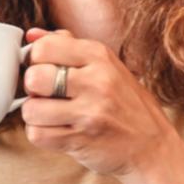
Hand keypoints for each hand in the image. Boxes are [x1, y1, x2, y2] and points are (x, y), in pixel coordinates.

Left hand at [19, 27, 183, 181]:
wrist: (152, 147)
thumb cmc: (126, 104)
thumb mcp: (107, 66)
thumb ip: (69, 47)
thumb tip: (31, 36)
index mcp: (99, 56)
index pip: (44, 47)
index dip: (35, 60)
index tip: (44, 70)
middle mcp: (96, 81)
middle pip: (34, 77)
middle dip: (32, 89)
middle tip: (44, 95)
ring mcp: (89, 112)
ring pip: (30, 109)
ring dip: (34, 115)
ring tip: (51, 115)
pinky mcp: (80, 140)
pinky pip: (37, 135)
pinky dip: (40, 134)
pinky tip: (56, 131)